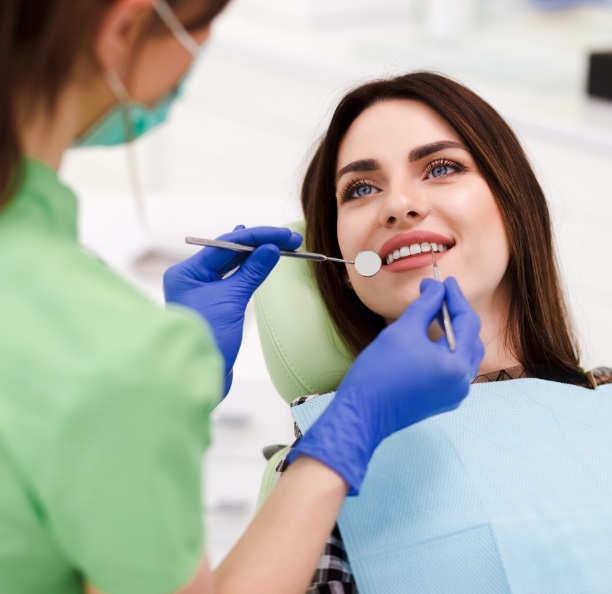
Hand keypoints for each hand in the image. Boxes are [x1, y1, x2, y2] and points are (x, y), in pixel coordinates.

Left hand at [163, 225, 301, 394]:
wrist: (198, 378)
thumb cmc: (206, 340)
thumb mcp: (230, 301)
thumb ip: (251, 272)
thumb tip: (271, 249)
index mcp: (186, 272)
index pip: (226, 244)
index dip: (257, 237)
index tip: (283, 236)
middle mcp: (191, 278)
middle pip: (229, 251)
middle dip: (260, 243)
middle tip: (290, 239)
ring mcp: (201, 292)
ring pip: (232, 264)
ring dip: (256, 255)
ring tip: (280, 244)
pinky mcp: (214, 306)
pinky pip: (233, 280)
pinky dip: (250, 270)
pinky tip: (259, 258)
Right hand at [288, 277, 482, 493]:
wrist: (362, 413)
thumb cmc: (379, 372)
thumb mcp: (402, 331)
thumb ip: (425, 306)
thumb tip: (437, 289)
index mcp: (457, 365)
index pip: (467, 321)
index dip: (454, 297)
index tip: (442, 281)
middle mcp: (462, 382)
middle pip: (470, 338)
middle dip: (455, 313)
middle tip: (438, 294)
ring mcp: (454, 394)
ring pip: (463, 354)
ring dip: (452, 331)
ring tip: (435, 313)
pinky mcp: (442, 400)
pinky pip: (452, 369)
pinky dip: (445, 349)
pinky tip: (430, 338)